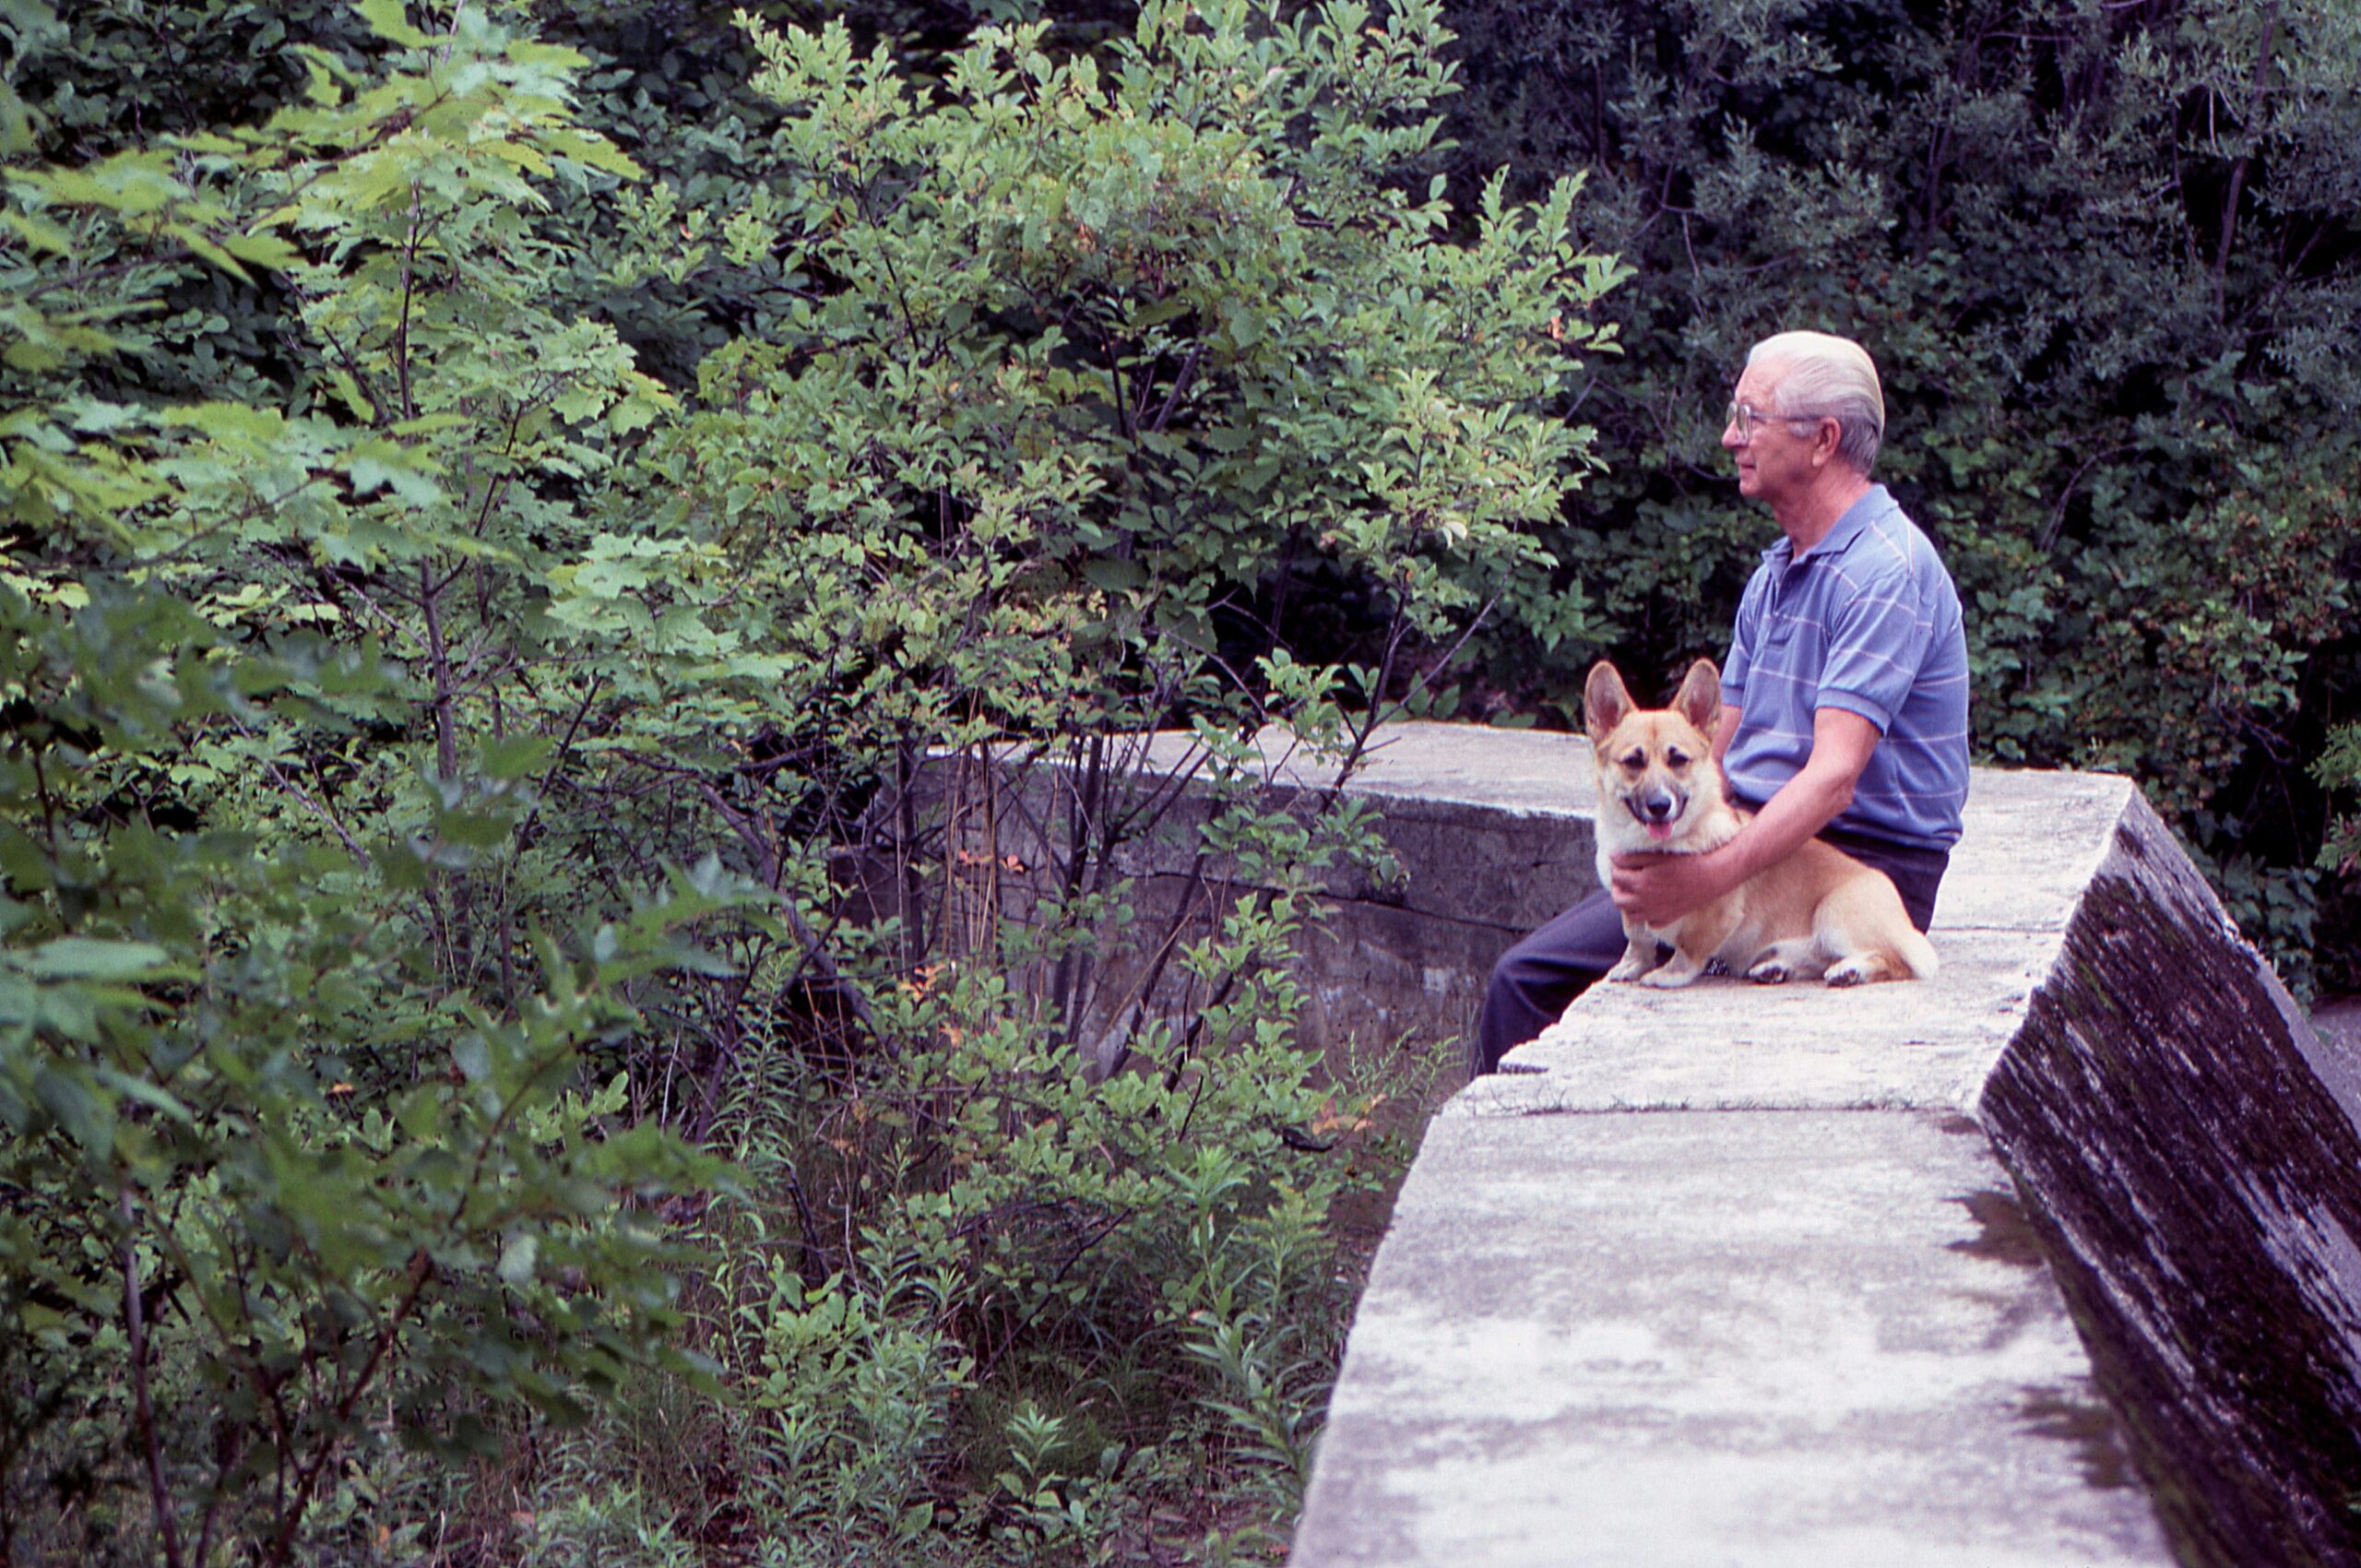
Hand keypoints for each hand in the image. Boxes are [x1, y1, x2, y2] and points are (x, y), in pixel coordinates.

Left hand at [1609, 847, 1737, 927]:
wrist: (1710, 877)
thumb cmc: (1686, 863)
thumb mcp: (1657, 856)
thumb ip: (1633, 858)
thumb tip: (1613, 858)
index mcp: (1641, 883)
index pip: (1617, 877)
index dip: (1617, 868)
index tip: (1621, 863)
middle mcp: (1645, 902)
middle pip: (1618, 900)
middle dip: (1617, 888)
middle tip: (1623, 879)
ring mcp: (1656, 913)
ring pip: (1631, 914)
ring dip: (1628, 903)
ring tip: (1634, 892)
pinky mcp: (1668, 918)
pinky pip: (1649, 922)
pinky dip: (1646, 915)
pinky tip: (1650, 903)